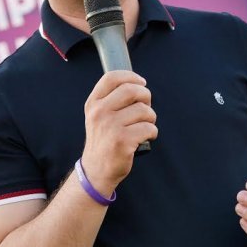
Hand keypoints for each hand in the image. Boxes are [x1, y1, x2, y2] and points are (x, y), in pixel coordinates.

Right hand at [80, 70, 156, 196]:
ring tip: (145, 126)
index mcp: (93, 103)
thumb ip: (111, 99)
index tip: (141, 83)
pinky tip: (146, 137)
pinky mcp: (122, 140)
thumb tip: (138, 83)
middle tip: (146, 108)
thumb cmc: (103, 140)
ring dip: (151, 118)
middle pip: (132, 90)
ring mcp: (110, 126)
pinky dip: (152, 132)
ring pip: (144, 110)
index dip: (131, 76)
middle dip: (146, 97)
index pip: (112, 78)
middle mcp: (99, 112)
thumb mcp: (98, 116)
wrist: (96, 170)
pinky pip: (149, 128)